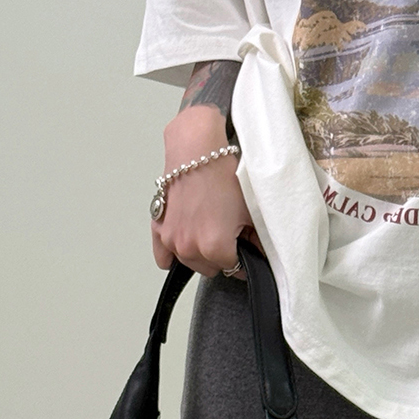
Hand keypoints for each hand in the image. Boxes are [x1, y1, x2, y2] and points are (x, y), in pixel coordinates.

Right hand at [151, 104, 256, 277]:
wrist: (196, 150)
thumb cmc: (221, 174)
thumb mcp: (249, 209)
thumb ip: (257, 240)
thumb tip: (259, 252)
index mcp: (215, 247)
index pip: (235, 269)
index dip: (244, 257)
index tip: (245, 246)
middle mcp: (189, 247)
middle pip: (211, 268)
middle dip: (221, 254)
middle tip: (227, 231)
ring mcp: (171, 239)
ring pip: (190, 262)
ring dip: (200, 252)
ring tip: (208, 227)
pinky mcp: (158, 228)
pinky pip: (163, 256)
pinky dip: (173, 252)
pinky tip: (186, 241)